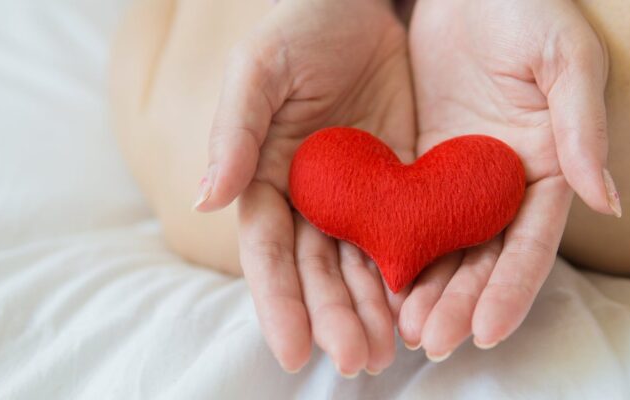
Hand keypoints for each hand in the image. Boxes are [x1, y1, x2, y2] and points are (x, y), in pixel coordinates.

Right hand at [195, 0, 413, 374]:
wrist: (362, 3)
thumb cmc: (300, 26)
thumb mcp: (259, 70)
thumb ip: (235, 131)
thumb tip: (206, 199)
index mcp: (266, 177)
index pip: (268, 252)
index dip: (279, 302)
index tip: (296, 352)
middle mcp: (310, 197)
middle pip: (318, 270)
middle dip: (334, 316)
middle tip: (357, 360)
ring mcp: (357, 194)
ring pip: (361, 263)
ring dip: (373, 308)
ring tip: (390, 351)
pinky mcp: (401, 182)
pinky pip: (406, 233)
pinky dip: (411, 270)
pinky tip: (423, 303)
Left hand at [399, 0, 621, 358]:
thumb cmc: (527, 7)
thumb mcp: (566, 58)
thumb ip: (584, 127)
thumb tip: (609, 202)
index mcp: (548, 167)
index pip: (533, 242)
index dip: (512, 288)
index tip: (487, 331)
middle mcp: (506, 184)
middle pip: (485, 257)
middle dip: (461, 302)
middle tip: (432, 341)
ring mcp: (462, 178)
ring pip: (446, 247)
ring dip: (428, 290)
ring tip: (404, 330)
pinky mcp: (423, 164)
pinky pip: (409, 214)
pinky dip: (398, 250)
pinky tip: (379, 283)